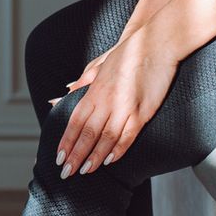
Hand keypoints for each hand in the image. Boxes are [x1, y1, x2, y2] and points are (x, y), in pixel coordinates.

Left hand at [52, 28, 178, 177]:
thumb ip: (83, 82)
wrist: (156, 43)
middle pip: (86, 133)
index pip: (75, 121)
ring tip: (84, 171)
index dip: (66, 141)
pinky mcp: (142, 112)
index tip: (59, 157)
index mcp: (94, 90)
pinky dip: (118, 149)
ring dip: (94, 157)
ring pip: (105, 138)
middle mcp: (106, 100)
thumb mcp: (100, 65)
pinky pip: (128, 135)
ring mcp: (124, 107)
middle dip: (75, 155)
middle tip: (66, 172)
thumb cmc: (128, 53)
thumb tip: (64, 91)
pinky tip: (110, 160)